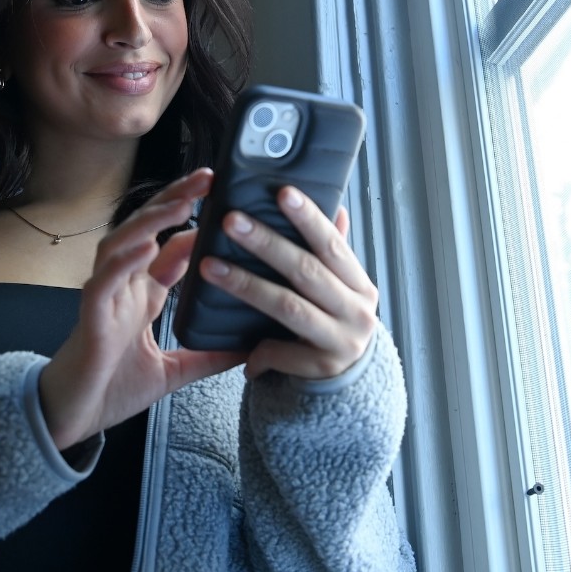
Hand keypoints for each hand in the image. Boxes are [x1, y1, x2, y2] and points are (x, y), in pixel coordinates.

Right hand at [38, 169, 245, 448]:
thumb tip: (247, 351)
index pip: (168, 247)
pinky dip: (123, 263)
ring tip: (181, 203)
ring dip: (150, 222)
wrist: (71, 419)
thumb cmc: (112, 389)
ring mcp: (105, 299)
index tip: (224, 199)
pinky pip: (103, 283)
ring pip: (122, 245)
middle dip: (174, 201)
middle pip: (146, 231)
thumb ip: (206, 357)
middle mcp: (123, 288)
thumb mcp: (173, 373)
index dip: (193, 222)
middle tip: (207, 177)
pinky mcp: (89, 318)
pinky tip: (144, 248)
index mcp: (142, 296)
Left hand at [198, 186, 379, 380]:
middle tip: (230, 220)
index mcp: (359, 284)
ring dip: (246, 285)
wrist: (349, 378)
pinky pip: (281, 351)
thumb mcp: (342, 288)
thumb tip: (335, 206)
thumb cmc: (334, 322)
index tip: (283, 193)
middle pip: (305, 271)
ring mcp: (342, 341)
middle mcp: (356, 311)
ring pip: (287, 307)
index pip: (332, 245)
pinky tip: (236, 344)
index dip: (309, 219)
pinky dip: (258, 348)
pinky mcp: (322, 368)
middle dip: (265, 243)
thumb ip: (334, 253)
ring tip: (210, 266)